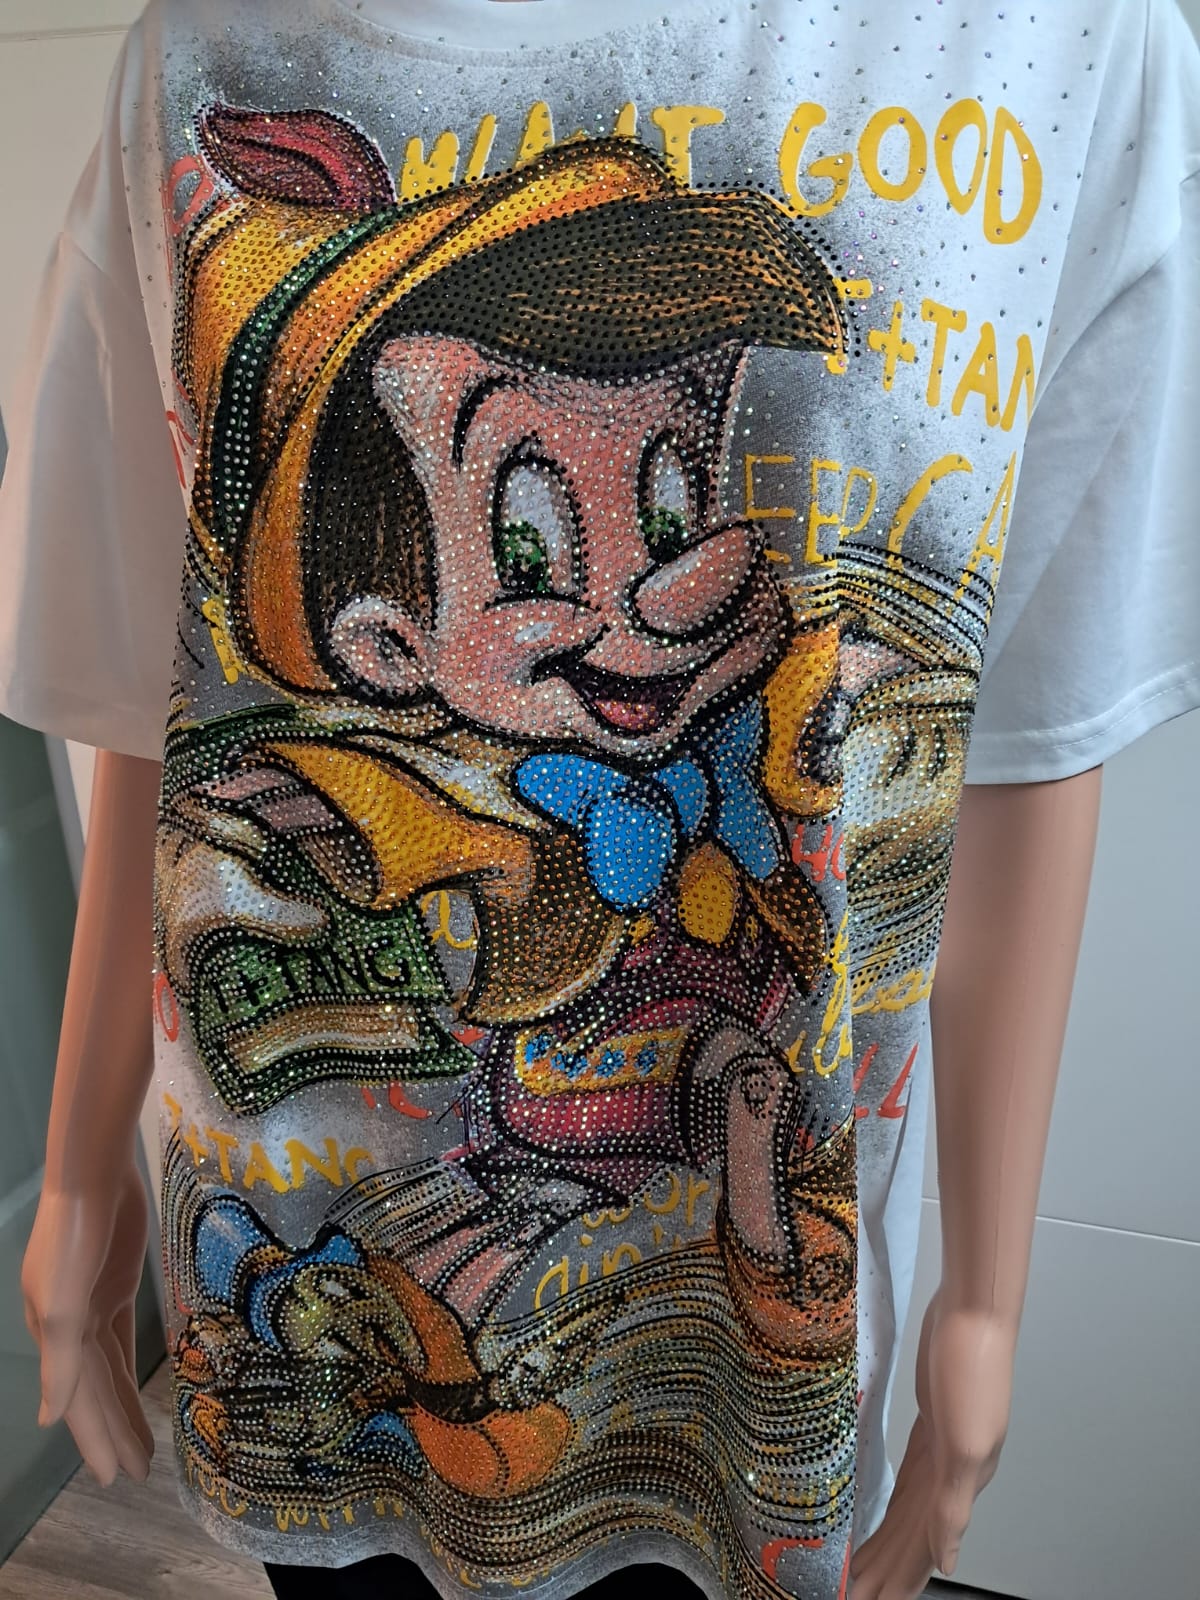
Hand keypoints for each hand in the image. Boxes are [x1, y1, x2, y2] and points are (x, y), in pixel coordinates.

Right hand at [21, 1160, 154, 1484]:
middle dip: (113, 1431)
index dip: (96, 1439)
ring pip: (108, 1368)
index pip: (78, 1402)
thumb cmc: (75, 1239)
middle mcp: (69, 1328)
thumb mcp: (64, 1304)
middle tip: (137, 1473)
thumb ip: (62, 1361)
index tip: (115, 1478)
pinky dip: (124, 1364)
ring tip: (144, 1442)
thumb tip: (52, 1418)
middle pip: (94, 1391)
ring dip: (122, 1405)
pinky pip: (119, 1338)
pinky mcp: (114, 1284)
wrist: (93, 1178)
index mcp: (54, 1337)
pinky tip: (133, 1382)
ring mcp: (92, 1305)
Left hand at [848, 1288, 1014, 1596]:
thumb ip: (952, 1506)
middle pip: (913, 1535)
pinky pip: (908, 1476)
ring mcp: (940, 1447)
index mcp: (959, 1483)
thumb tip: (947, 1562)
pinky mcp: (926, 1420)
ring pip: (910, 1508)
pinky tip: (883, 1507)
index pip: (923, 1548)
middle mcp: (952, 1472)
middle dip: (886, 1569)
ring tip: (860, 1566)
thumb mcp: (963, 1443)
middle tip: (851, 1594)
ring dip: (887, 1540)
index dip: (896, 1578)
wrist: (974, 1311)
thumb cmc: (973, 1368)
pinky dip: (895, 1501)